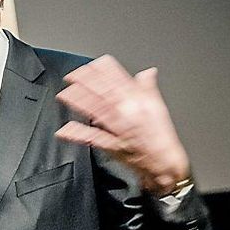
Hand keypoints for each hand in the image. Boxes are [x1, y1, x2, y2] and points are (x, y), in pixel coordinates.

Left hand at [55, 55, 190, 196]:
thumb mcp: (159, 108)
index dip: (105, 71)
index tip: (92, 64)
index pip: (120, 81)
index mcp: (139, 103)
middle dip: (87, 83)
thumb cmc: (162, 137)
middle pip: (104, 94)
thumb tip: (147, 72)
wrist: (164, 165)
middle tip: (72, 75)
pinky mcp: (111, 145)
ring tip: (65, 95)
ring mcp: (118, 129)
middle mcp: (127, 114)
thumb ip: (149, 88)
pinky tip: (65, 130)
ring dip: (79, 102)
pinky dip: (78, 134)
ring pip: (96, 112)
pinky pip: (92, 138)